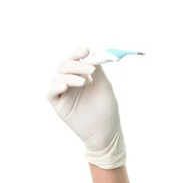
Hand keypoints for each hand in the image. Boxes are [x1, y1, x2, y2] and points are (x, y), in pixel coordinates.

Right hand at [47, 46, 126, 168]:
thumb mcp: (105, 87)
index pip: (76, 59)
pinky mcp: (58, 105)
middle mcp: (71, 83)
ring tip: (83, 82)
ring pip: (57, 76)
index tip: (86, 50)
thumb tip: (93, 54)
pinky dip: (57, 86)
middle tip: (89, 69)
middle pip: (64, 65)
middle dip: (75, 63)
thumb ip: (99, 72)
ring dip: (70, 75)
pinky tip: (67, 86)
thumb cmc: (107, 110)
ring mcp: (64, 93)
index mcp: (83, 76)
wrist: (106, 132)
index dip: (78, 52)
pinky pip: (51, 92)